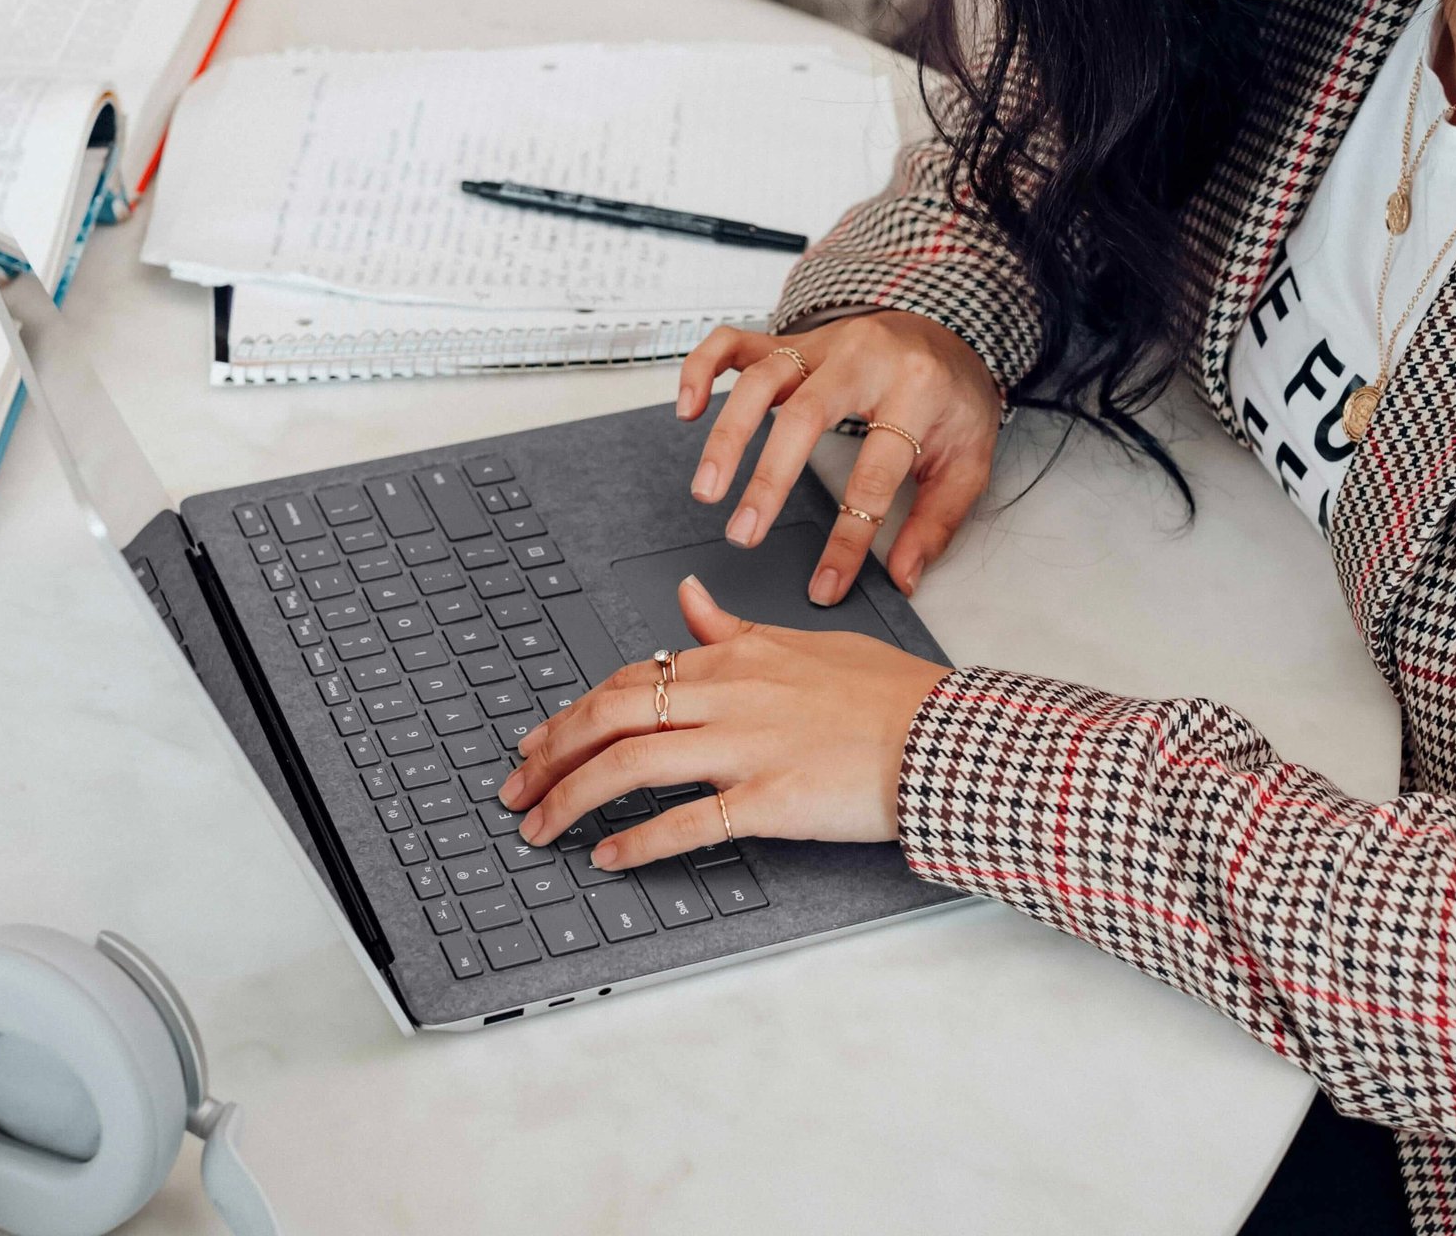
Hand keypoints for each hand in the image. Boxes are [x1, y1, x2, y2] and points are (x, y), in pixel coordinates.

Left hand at [497, 575, 950, 870]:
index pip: (630, 678)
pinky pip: (686, 821)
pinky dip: (637, 841)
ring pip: (630, 762)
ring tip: (539, 826)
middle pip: (610, 715)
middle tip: (515, 786)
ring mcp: (745, 748)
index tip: (541, 739)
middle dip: (550, 752)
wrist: (941, 736)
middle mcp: (728, 695)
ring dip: (571, 797)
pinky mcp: (769, 800)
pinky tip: (607, 857)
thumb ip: (734, 628)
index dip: (574, 712)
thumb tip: (688, 599)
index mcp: (734, 657)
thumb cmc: (883, 692)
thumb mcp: (802, 642)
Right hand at [677, 311, 1002, 604]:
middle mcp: (864, 359)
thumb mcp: (968, 462)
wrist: (950, 334)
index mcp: (916, 391)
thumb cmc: (953, 400)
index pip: (874, 474)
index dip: (848, 538)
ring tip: (707, 488)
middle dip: (769, 478)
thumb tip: (903, 577)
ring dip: (728, 435)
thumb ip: (936, 523)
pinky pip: (736, 341)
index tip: (824, 585)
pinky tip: (688, 408)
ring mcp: (822, 345)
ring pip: (762, 379)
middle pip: (806, 415)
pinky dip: (703, 368)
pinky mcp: (792, 341)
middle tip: (742, 533)